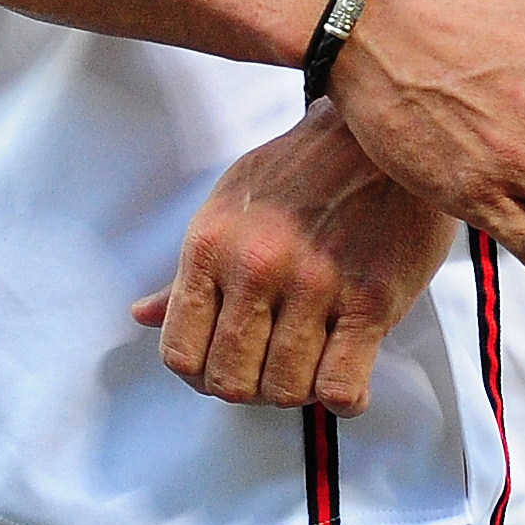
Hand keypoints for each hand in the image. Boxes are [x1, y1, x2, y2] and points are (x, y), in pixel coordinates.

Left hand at [131, 104, 456, 415]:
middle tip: (270, 364)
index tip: (224, 363)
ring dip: (297, 388)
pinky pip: (340, 389)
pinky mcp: (371, 298)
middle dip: (249, 386)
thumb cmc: (302, 169)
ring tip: (310, 358)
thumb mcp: (231, 204)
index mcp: (212, 244)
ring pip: (285, 391)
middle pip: (230, 383)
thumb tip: (143, 316)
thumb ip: (190, 272)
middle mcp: (257, 265)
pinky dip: (341, 395)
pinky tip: (346, 366)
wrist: (380, 128)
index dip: (200, 372)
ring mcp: (315, 283)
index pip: (180, 353)